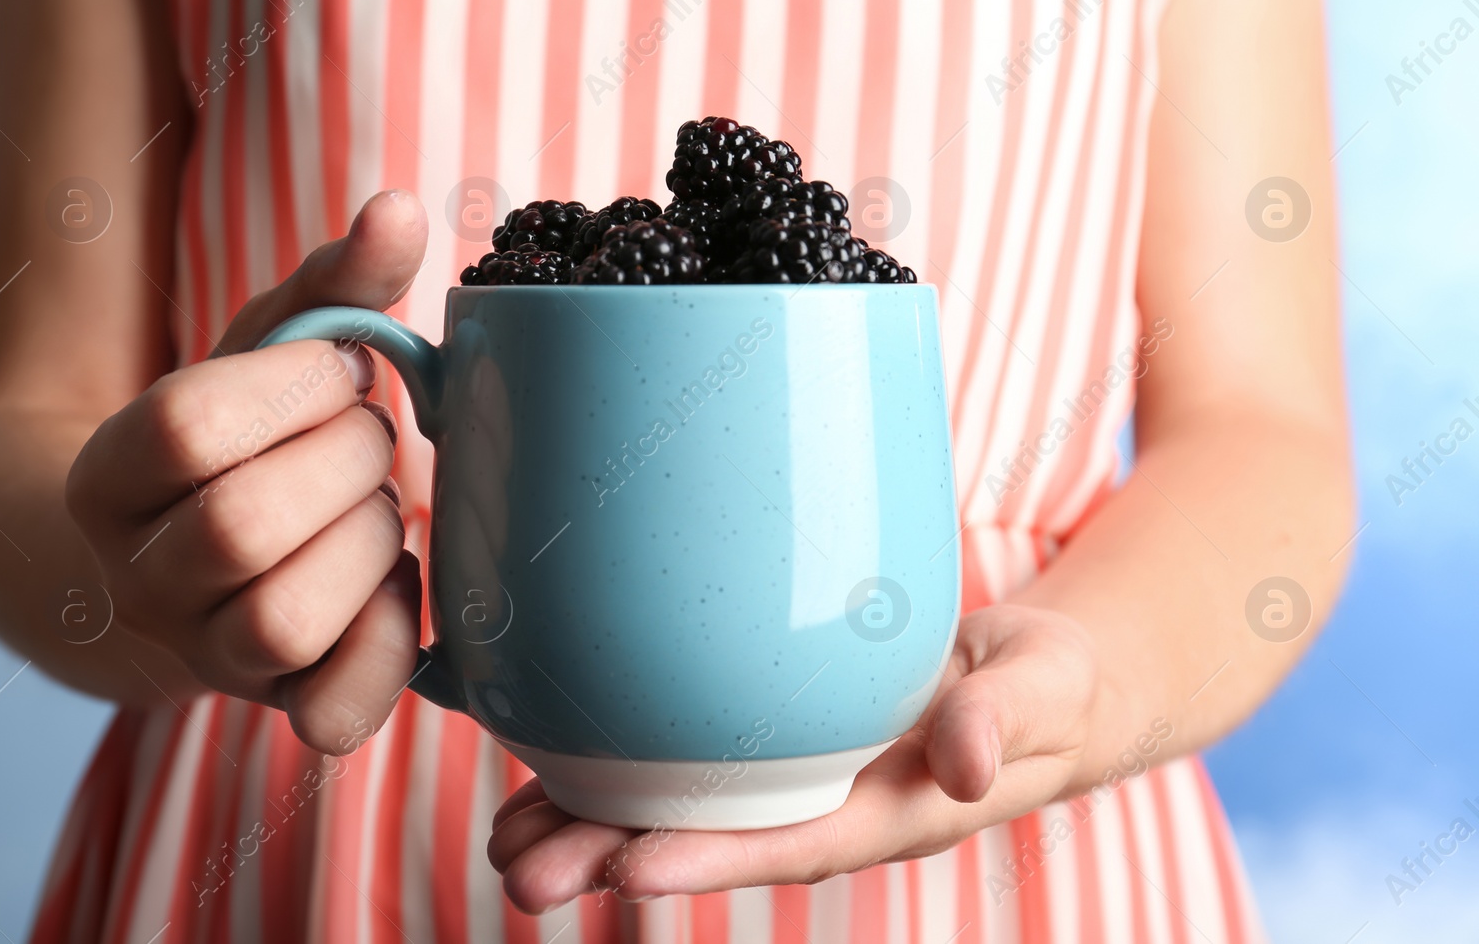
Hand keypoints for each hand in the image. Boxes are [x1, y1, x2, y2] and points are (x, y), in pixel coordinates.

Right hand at [65, 191, 428, 753]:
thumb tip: (402, 210)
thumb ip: (333, 283)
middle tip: (369, 438)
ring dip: (369, 539)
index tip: (342, 367)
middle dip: (345, 460)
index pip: (186, 427)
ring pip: (287, 618)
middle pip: (242, 528)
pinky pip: (333, 708)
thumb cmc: (241, 440)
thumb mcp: (266, 353)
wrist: (180, 564)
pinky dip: (390, 642)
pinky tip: (399, 581)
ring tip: (377, 504)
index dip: (293, 386)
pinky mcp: (276, 705)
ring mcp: (203, 655)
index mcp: (105, 479)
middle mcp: (136, 581)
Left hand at [488, 604, 1096, 911]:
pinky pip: (695, 764)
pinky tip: (552, 779)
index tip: (625, 870)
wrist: (1040, 682)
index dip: (711, 858)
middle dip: (616, 858)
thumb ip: (1004, 720)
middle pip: (716, 842)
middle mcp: (832, 804)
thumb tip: (965, 763)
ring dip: (595, 830)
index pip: (794, 842)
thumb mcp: (1045, 691)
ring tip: (506, 846)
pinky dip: (623, 773)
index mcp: (894, 809)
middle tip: (520, 875)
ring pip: (689, 812)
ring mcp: (802, 778)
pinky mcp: (782, 741)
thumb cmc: (1050, 686)